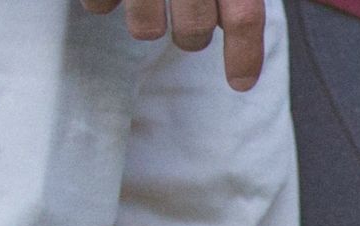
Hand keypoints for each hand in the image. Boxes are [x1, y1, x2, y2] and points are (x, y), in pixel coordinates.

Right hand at [82, 0, 267, 90]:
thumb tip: (259, 16)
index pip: (244, 15)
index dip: (245, 55)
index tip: (241, 84)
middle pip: (195, 28)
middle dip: (192, 37)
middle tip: (187, 28)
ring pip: (145, 27)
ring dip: (145, 23)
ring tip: (143, 4)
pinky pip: (100, 5)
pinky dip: (102, 4)